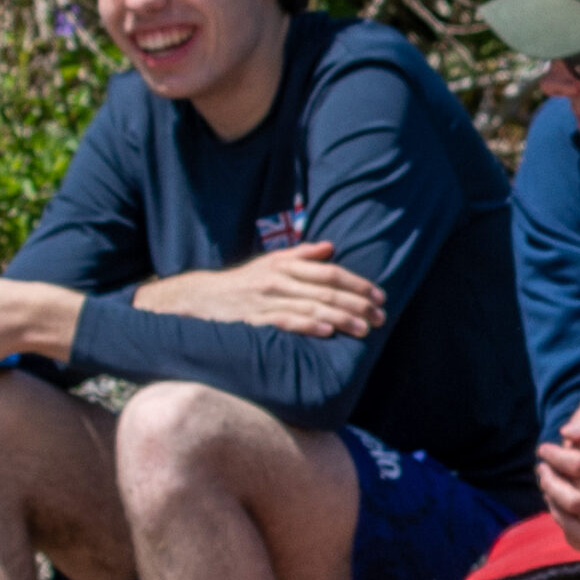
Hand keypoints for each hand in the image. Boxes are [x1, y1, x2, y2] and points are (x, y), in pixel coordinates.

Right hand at [134, 243, 385, 337]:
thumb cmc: (242, 282)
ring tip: (365, 328)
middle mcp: (278, 280)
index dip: (358, 283)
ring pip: (311, 308)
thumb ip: (301, 255)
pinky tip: (327, 332)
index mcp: (285, 265)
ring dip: (341, 318)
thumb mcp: (269, 262)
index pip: (330, 273)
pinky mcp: (254, 319)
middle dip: (358, 304)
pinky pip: (284, 322)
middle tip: (381, 316)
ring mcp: (266, 300)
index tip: (380, 295)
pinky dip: (307, 326)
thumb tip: (330, 247)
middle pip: (326, 291)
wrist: (198, 298)